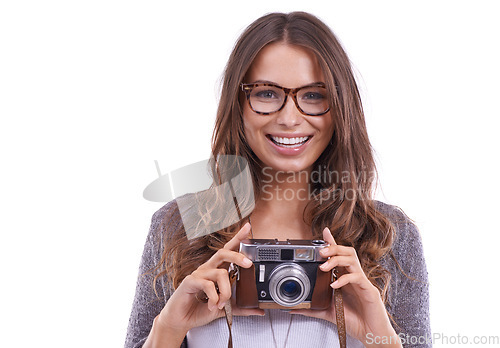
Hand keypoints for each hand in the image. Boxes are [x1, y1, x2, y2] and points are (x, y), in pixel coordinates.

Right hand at [157, 222, 263, 333]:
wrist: (181, 320)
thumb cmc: (200, 309)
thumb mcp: (225, 309)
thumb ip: (241, 307)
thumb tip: (259, 310)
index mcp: (216, 270)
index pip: (228, 250)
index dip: (238, 238)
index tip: (248, 227)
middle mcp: (208, 268)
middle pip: (223, 252)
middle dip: (238, 256)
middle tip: (248, 264)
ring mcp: (198, 274)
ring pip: (220, 273)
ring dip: (226, 291)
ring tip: (222, 303)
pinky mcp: (190, 281)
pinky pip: (207, 285)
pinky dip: (214, 297)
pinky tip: (213, 304)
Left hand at [290, 227, 400, 346]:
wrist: (371, 334)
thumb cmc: (353, 320)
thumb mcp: (328, 313)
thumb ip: (312, 309)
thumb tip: (294, 309)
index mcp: (346, 278)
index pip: (340, 255)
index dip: (333, 242)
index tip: (324, 232)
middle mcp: (354, 276)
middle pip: (347, 252)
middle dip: (333, 248)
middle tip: (320, 252)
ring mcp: (362, 282)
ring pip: (353, 260)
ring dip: (337, 260)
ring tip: (324, 266)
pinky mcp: (369, 291)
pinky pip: (358, 278)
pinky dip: (345, 279)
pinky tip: (335, 285)